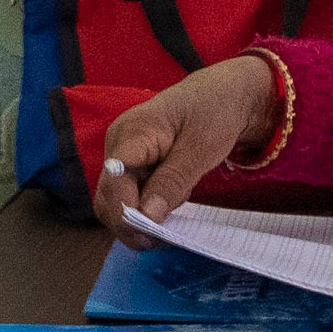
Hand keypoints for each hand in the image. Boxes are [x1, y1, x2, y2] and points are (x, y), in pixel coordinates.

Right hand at [89, 54, 290, 236]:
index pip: (113, 183)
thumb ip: (173, 181)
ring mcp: (123, 155)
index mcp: (132, 133)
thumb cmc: (215, 112)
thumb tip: (148, 216)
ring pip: (117, 202)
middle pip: (107, 198)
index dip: (128, 213)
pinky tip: (172, 204)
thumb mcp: (201, 148)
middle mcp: (118, 144)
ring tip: (175, 218)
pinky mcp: (132, 165)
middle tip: (168, 237)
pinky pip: (131, 195)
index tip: (156, 233)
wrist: (225, 94)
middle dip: (133, 223)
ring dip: (142, 219)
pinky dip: (149, 208)